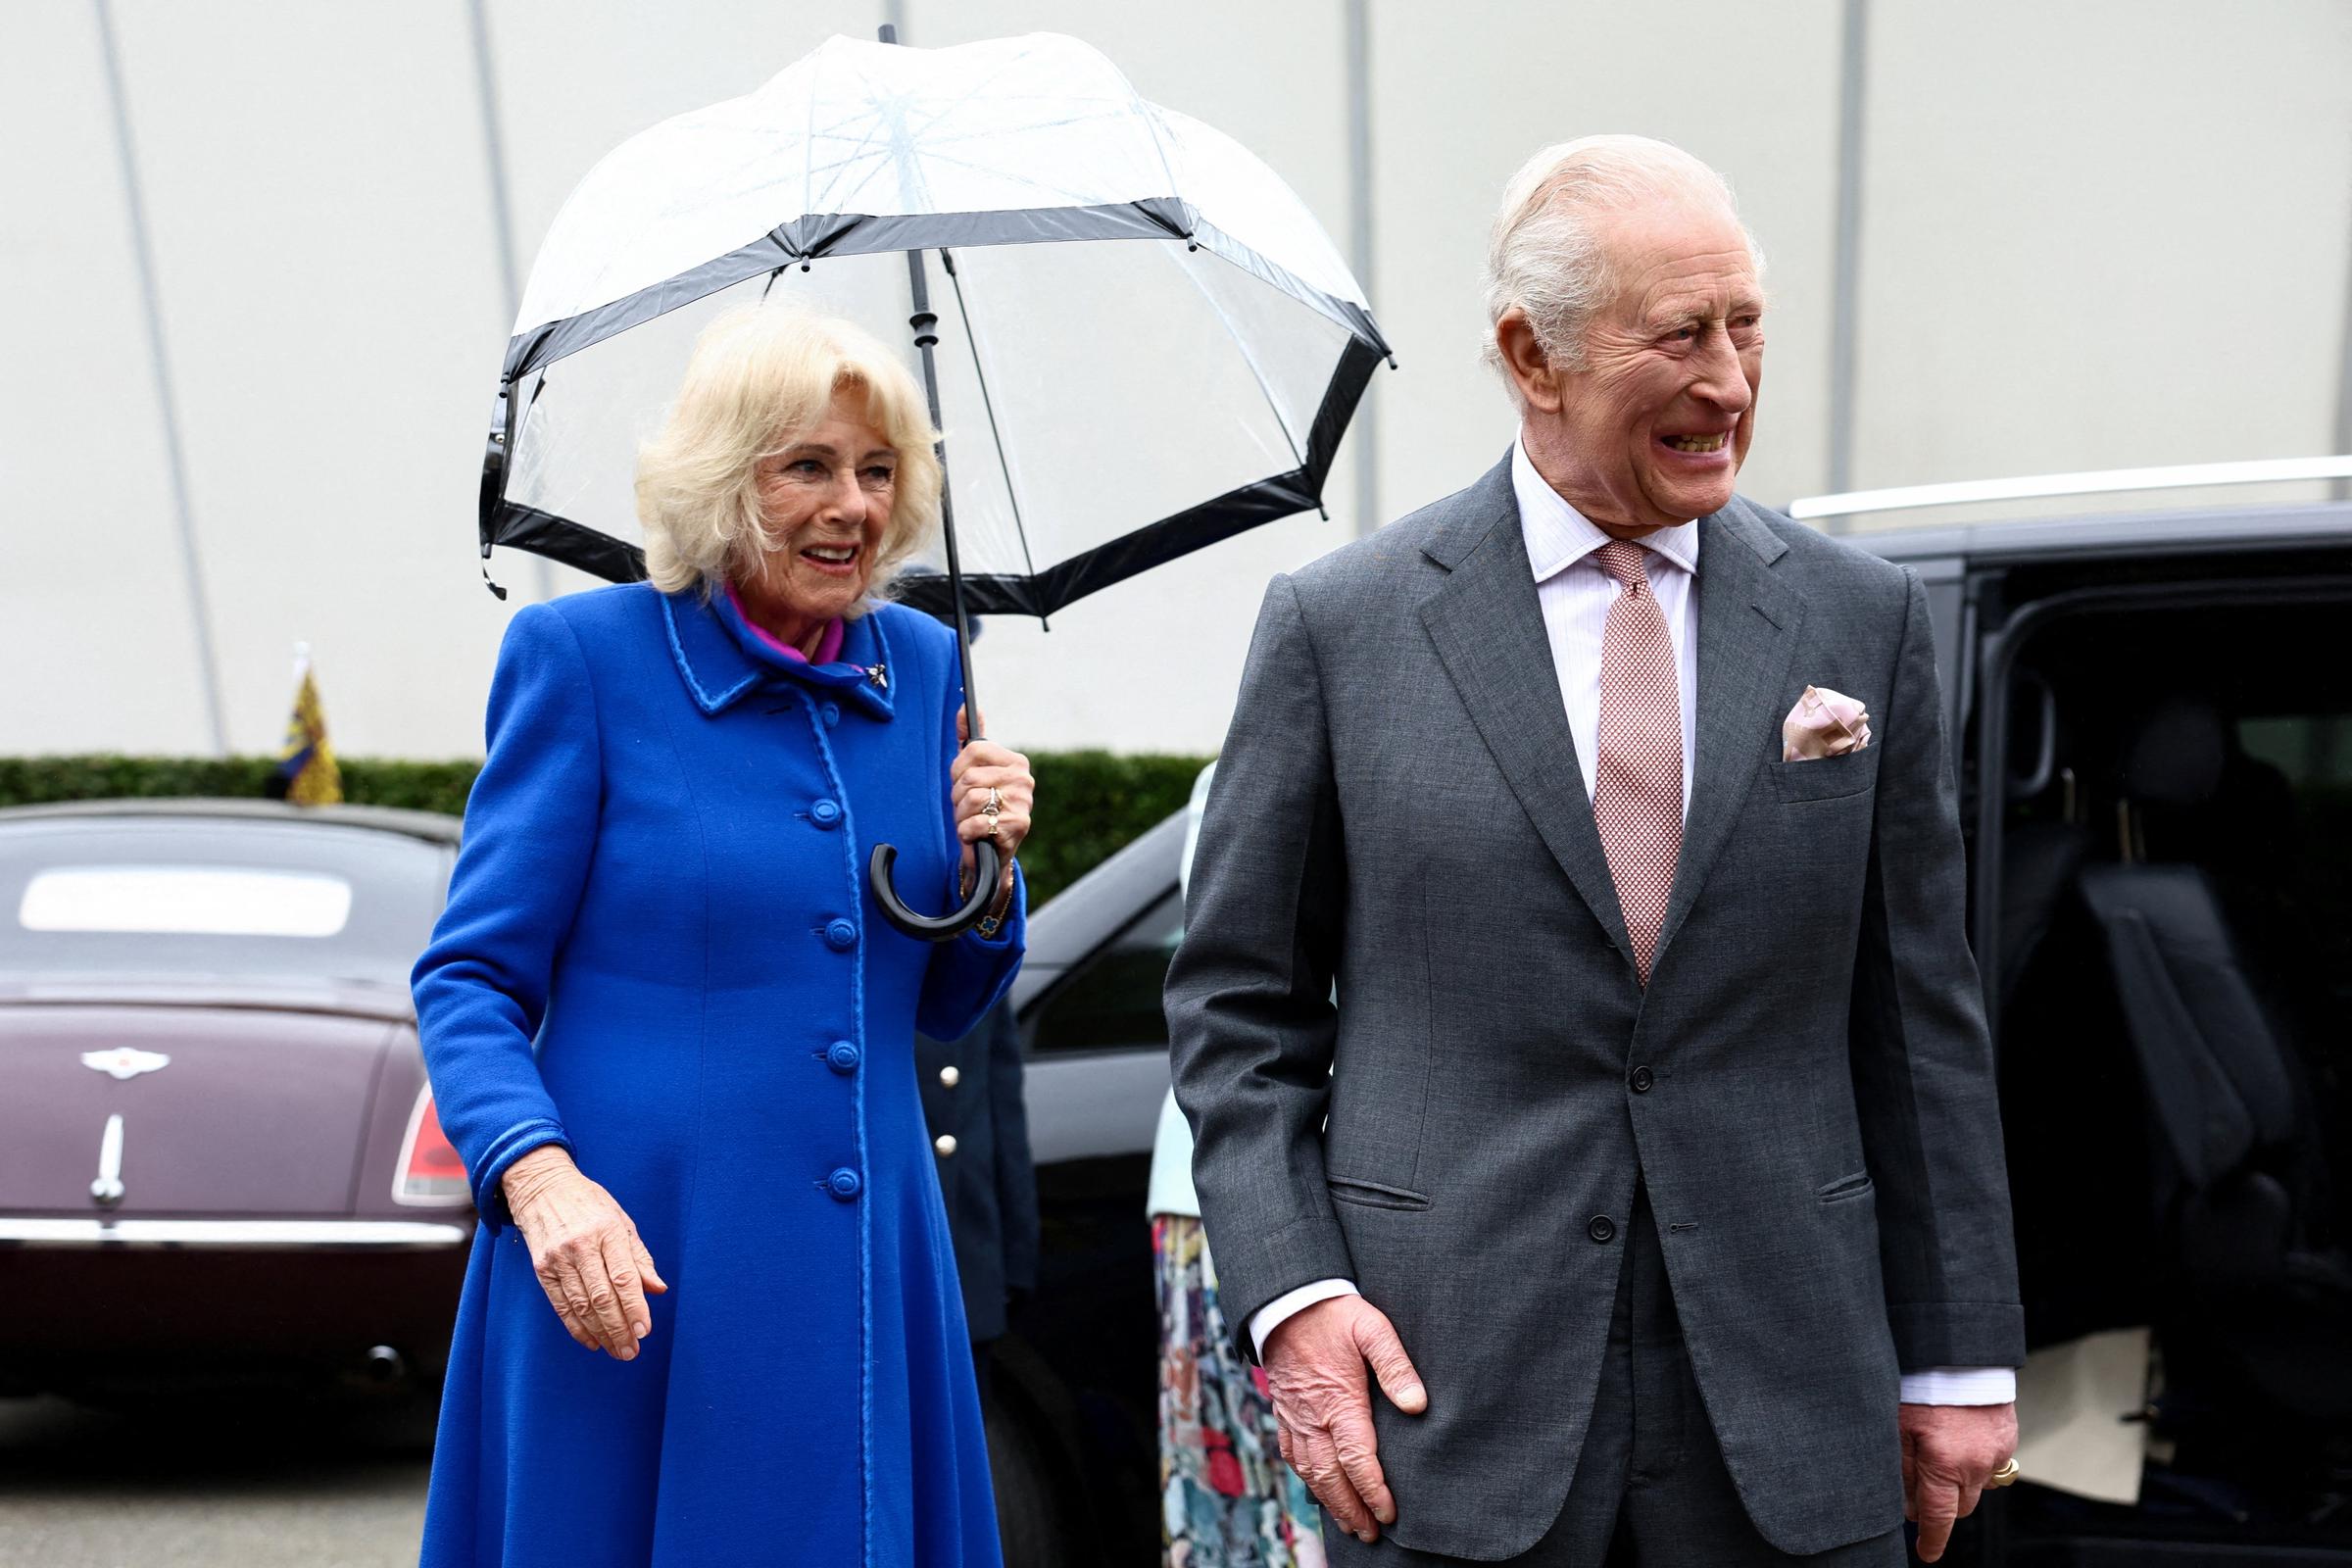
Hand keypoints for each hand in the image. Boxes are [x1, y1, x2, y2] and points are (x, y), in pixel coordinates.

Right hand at [502, 1145, 667, 1360]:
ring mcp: (558, 1259)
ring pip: (581, 1305)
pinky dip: (576, 1327)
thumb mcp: (621, 1221)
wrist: (542, 1188)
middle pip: (602, 1297)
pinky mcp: (541, 1269)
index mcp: (607, 1231)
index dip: (635, 1307)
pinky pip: (561, 1305)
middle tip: (631, 1351)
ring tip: (617, 1351)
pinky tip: (592, 1341)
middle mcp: (581, 1246)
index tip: (645, 1330)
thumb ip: (639, 1258)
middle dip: (619, 1328)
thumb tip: (658, 1289)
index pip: (623, 1277)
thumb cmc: (590, 1204)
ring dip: (601, 1333)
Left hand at [950, 704, 1032, 900]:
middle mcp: (1024, 779)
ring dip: (961, 816)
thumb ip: (969, 739)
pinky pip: (975, 823)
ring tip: (972, 821)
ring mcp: (1023, 803)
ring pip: (970, 800)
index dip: (957, 770)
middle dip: (957, 797)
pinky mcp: (1017, 827)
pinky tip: (976, 835)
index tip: (962, 782)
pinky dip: (967, 833)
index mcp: (1015, 761)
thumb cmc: (980, 808)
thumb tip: (964, 706)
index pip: (972, 751)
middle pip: (968, 777)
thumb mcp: (972, 772)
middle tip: (967, 808)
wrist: (990, 852)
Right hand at [1262, 1295, 1427, 1543]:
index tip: (1389, 1513)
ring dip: (1329, 1502)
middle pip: (1331, 1476)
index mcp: (1338, 1400)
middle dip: (1352, 1509)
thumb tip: (1417, 1405)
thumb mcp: (1372, 1328)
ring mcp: (1294, 1417)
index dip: (1373, 1491)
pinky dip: (1306, 1480)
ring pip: (1309, 1471)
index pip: (1357, 1459)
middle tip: (1371, 1534)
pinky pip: (1291, 1455)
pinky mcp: (1283, 1412)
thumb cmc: (1334, 1314)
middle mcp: (1313, 1417)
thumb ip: (1396, 1366)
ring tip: (1349, 1524)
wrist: (1285, 1300)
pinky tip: (1318, 1490)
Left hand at [1900, 1401, 2017, 1561]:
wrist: (1959, 1351)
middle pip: (1960, 1506)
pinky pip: (1992, 1464)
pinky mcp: (2008, 1437)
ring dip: (1960, 1482)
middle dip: (1942, 1504)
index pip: (1939, 1517)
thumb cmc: (1922, 1385)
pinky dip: (1976, 1461)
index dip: (1932, 1539)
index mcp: (1944, 1464)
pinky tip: (1959, 1440)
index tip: (1926, 1553)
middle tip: (1922, 1487)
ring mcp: (1996, 1452)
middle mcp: (1975, 1465)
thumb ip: (1902, 1471)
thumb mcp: (1897, 1427)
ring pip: (1978, 1487)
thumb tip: (1908, 1508)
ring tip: (1940, 1455)